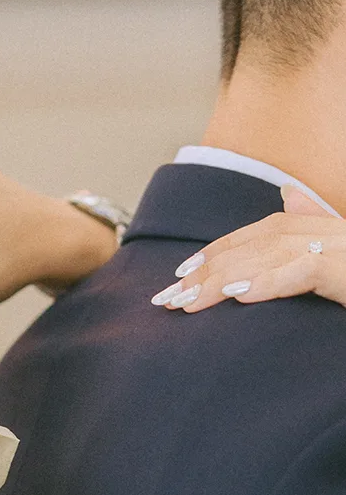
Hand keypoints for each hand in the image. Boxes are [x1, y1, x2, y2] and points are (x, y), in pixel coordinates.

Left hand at [151, 187, 345, 312]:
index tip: (180, 272)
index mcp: (315, 226)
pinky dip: (270, 283)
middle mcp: (321, 230)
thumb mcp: (340, 248)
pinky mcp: (345, 268)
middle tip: (166, 299)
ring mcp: (336, 247)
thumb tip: (288, 192)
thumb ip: (312, 220)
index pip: (253, 235)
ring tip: (189, 301)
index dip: (214, 251)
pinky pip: (302, 273)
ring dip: (223, 281)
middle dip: (204, 272)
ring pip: (267, 260)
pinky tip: (240, 297)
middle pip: (250, 248)